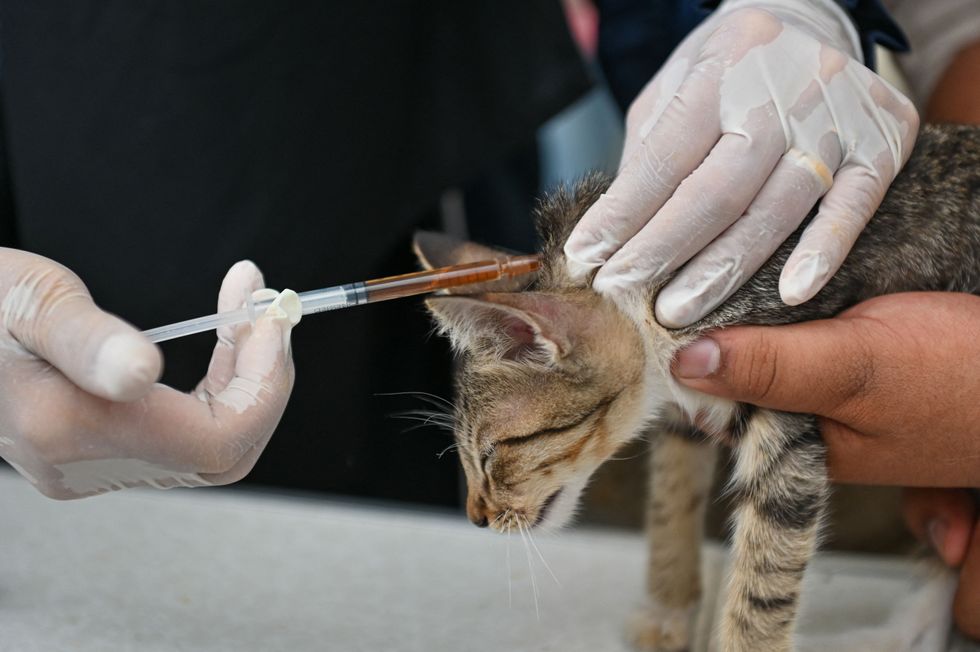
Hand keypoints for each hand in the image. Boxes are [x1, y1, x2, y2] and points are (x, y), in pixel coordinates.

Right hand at [0, 249, 299, 498]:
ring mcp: (87, 469)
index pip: (220, 440)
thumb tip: (141, 372)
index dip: (265, 385)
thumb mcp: (30, 302)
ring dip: (240, 380)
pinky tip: (216, 341)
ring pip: (206, 446)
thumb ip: (88, 341)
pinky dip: (212, 391)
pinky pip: (179, 438)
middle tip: (264, 310)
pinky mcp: (90, 458)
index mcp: (73, 428)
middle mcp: (83, 465)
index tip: (271, 318)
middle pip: (223, 451)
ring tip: (242, 311)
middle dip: (260, 380)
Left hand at [564, 0, 918, 326]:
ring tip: (676, 313)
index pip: (662, 158)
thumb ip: (650, 154)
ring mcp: (836, 114)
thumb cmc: (726, 71)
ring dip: (721, 270)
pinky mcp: (883, 138)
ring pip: (775, 208)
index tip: (585, 259)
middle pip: (716, 191)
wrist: (810, 20)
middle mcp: (779, 88)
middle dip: (661, 251)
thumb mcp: (673, 90)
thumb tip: (613, 233)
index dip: (620, 215)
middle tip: (622, 294)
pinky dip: (824, 251)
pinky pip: (853, 205)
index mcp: (717, 70)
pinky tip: (792, 293)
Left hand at [670, 292, 979, 634]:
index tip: (654, 302)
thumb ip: (773, 367)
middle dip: (711, 324)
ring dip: (747, 308)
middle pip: (732, 371)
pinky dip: (785, 302)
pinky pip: (798, 330)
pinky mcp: (850, 359)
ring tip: (720, 261)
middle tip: (681, 270)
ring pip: (763, 346)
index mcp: (794, 445)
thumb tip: (686, 364)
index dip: (682, 350)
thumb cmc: (966, 379)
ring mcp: (828, 391)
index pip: (709, 401)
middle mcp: (804, 422)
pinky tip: (773, 272)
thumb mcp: (857, 368)